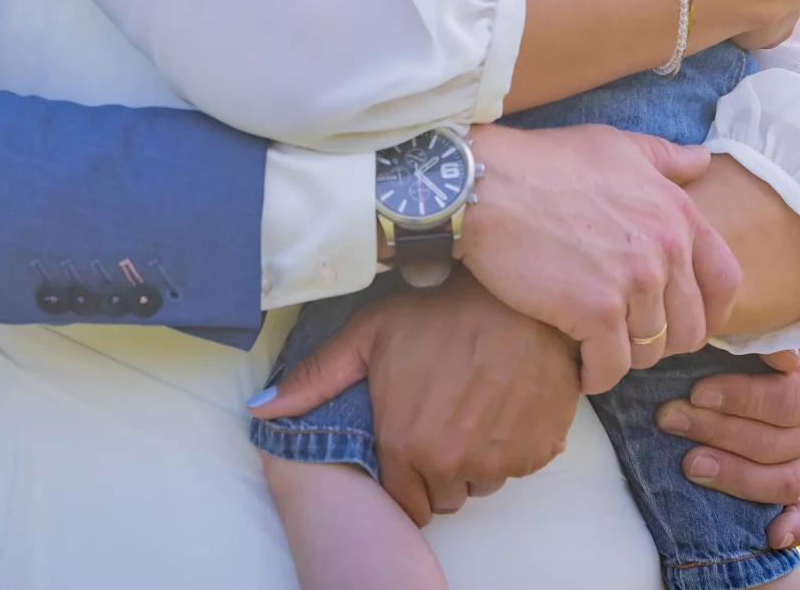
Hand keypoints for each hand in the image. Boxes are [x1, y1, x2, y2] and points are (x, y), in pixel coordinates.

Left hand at [250, 270, 578, 525]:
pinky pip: (519, 467)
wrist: (518, 296)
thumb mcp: (370, 334)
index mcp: (405, 442)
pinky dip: (512, 446)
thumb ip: (316, 379)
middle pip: (443, 496)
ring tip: (472, 408)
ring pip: (481, 483)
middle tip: (441, 420)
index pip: (403, 503)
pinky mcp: (538, 451)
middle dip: (438, 470)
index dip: (404, 477)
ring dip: (476, 459)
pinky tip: (502, 404)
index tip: (411, 447)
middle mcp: (451, 463)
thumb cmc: (440, 309)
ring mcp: (500, 460)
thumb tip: (261, 410)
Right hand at [456, 124, 741, 392]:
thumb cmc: (542, 162)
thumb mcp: (613, 146)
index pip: (725, 279)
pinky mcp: (596, 311)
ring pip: (650, 352)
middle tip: (627, 339)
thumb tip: (702, 161)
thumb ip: (663, 159)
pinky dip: (596, 375)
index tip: (683, 323)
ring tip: (597, 348)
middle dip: (662, 341)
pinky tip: (579, 367)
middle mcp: (666, 248)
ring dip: (625, 358)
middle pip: (690, 326)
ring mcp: (634, 281)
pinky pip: (611, 367)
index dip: (709, 311)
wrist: (486, 185)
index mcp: (676, 212)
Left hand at [656, 313, 799, 544]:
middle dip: (719, 432)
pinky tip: (769, 535)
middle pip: (779, 443)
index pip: (789, 401)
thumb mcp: (766, 306)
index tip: (697, 391)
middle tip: (669, 417)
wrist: (780, 321)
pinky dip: (791, 526)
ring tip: (687, 462)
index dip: (742, 400)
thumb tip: (780, 356)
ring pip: (784, 479)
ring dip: (733, 474)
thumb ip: (766, 326)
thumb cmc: (765, 311)